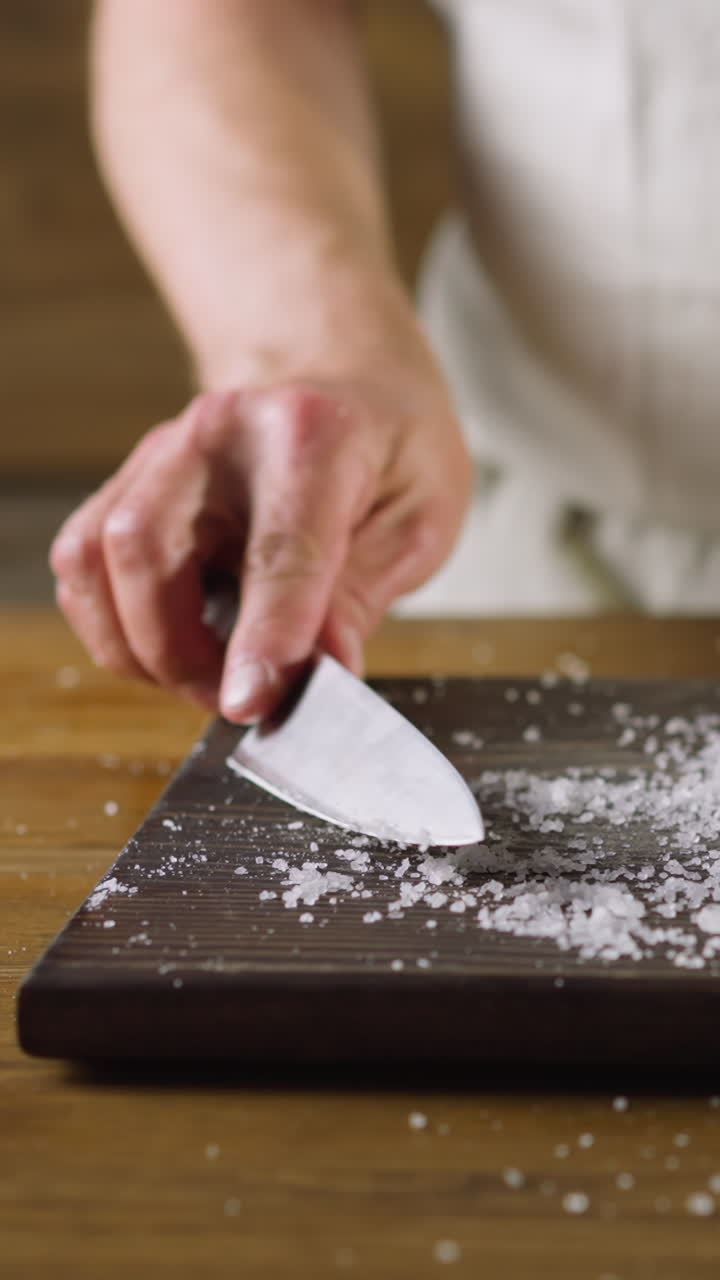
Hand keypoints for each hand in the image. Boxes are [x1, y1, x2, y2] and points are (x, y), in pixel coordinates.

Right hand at [50, 372, 471, 722]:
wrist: (347, 387)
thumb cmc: (390, 451)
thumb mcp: (418, 521)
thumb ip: (361, 598)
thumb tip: (321, 674)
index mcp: (312, 433)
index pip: (277, 549)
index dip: (263, 636)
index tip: (254, 703)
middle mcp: (218, 432)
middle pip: (145, 544)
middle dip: (177, 651)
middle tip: (237, 698)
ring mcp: (160, 453)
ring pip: (93, 557)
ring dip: (137, 645)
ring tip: (206, 677)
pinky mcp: (129, 481)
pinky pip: (82, 564)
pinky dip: (113, 625)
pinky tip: (169, 646)